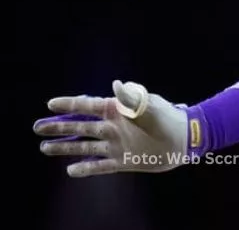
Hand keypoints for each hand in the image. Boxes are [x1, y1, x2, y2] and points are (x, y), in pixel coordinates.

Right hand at [34, 80, 188, 176]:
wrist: (184, 139)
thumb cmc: (167, 117)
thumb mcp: (149, 104)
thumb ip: (130, 97)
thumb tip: (116, 83)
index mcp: (117, 110)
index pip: (88, 106)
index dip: (69, 105)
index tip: (50, 104)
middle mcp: (113, 127)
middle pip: (80, 126)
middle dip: (59, 127)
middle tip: (38, 128)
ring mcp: (116, 144)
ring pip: (85, 146)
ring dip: (66, 147)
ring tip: (46, 148)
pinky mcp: (123, 161)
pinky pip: (100, 166)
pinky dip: (86, 169)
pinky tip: (71, 171)